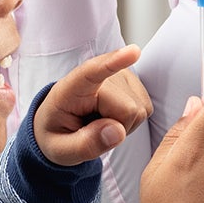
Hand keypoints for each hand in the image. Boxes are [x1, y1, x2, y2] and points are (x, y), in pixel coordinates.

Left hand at [33, 46, 152, 165]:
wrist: (61, 124)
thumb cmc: (58, 134)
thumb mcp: (61, 150)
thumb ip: (85, 144)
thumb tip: (118, 132)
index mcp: (71, 89)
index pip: (92, 72)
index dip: (115, 62)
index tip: (133, 52)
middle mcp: (99, 76)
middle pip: (127, 109)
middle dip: (117, 129)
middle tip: (93, 130)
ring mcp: (118, 76)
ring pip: (139, 110)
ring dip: (123, 125)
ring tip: (100, 123)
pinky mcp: (132, 81)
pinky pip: (145, 109)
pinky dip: (131, 121)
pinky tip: (112, 117)